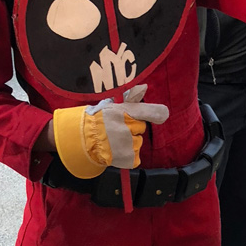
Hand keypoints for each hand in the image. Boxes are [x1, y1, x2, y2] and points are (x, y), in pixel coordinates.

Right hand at [52, 84, 168, 177]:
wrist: (82, 141)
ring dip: (129, 143)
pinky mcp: (127, 158)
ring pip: (138, 142)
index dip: (156, 113)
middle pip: (140, 128)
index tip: (163, 114)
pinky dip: (128, 157)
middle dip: (132, 129)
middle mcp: (126, 127)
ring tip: (114, 141)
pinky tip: (116, 151)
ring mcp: (127, 144)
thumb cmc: (96, 121)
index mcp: (122, 111)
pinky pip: (136, 157)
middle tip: (116, 130)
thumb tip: (145, 87)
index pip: (145, 111)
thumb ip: (130, 99)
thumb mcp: (111, 106)